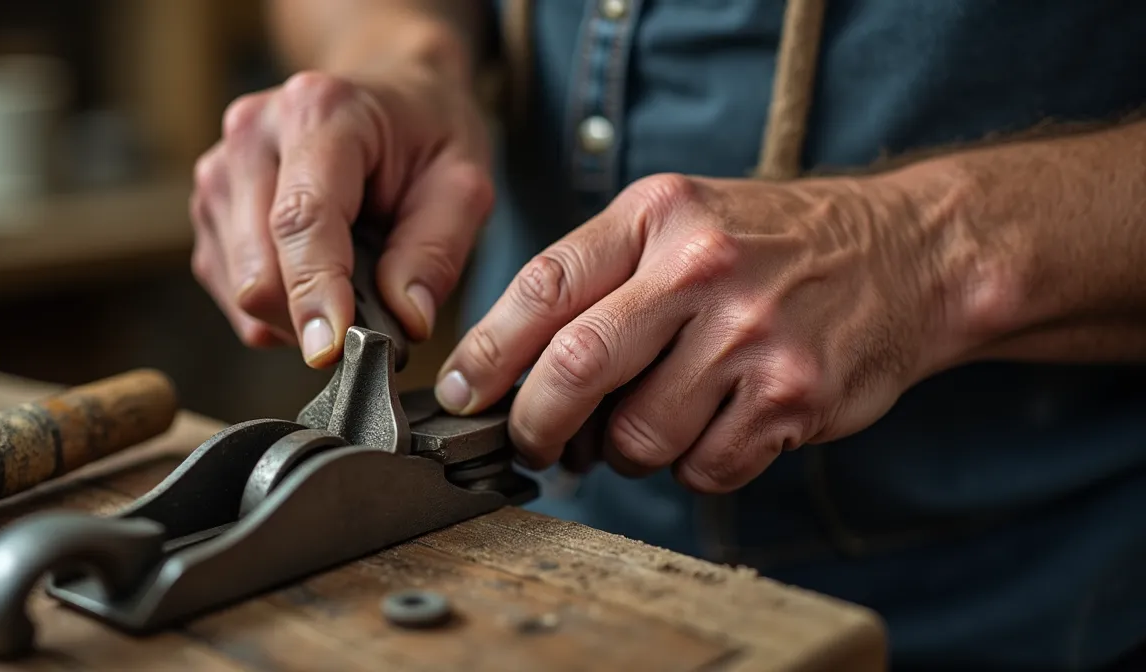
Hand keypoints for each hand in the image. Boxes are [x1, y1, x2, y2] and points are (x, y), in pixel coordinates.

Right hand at [189, 64, 492, 365]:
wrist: (389, 92)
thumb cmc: (427, 136)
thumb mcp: (464, 183)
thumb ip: (436, 252)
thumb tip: (406, 320)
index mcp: (319, 112)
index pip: (301, 219)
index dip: (313, 291)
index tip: (332, 349)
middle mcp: (253, 134)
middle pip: (259, 270)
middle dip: (315, 316)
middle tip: (374, 320)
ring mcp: (220, 171)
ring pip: (241, 290)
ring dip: (297, 314)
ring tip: (349, 281)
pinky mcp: (210, 209)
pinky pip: (232, 292)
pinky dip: (277, 307)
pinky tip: (316, 275)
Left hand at [435, 172, 959, 492]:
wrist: (905, 254)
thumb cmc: (769, 244)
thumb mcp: (680, 221)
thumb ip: (598, 276)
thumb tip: (514, 370)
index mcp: (659, 216)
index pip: (542, 287)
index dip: (486, 354)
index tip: (462, 394)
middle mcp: (701, 269)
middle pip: (574, 369)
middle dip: (533, 425)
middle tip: (530, 442)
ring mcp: (751, 336)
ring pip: (637, 438)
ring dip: (624, 451)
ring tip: (649, 422)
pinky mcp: (792, 397)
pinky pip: (701, 470)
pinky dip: (691, 467)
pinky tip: (712, 429)